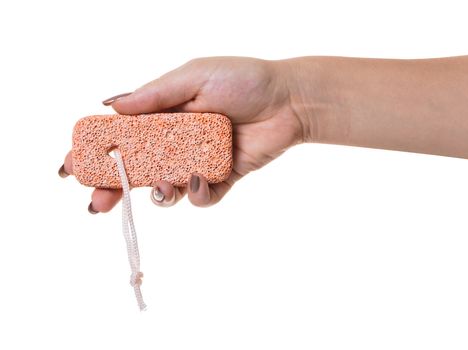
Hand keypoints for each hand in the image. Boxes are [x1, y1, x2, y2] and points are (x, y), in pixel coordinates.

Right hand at [59, 57, 303, 211]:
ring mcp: (197, 160)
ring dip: (156, 193)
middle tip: (97, 202)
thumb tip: (111, 106)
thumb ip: (154, 95)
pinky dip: (196, 194)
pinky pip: (201, 196)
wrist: (289, 99)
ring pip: (165, 187)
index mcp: (164, 114)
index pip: (121, 136)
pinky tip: (198, 180)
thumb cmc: (243, 79)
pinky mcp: (221, 177)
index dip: (95, 152)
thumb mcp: (193, 77)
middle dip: (113, 187)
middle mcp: (177, 140)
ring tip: (160, 187)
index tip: (71, 166)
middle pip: (136, 169)